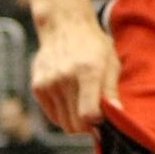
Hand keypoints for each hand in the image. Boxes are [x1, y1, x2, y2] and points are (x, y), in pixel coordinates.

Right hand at [29, 9, 119, 133]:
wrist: (64, 26)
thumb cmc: (93, 46)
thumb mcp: (111, 63)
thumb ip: (112, 91)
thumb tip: (117, 114)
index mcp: (87, 71)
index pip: (88, 115)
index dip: (98, 123)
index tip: (103, 118)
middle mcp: (64, 79)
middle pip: (75, 124)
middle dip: (88, 127)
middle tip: (96, 115)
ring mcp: (48, 83)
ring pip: (63, 123)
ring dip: (76, 121)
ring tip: (83, 104)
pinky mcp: (37, 87)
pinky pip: (53, 116)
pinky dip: (63, 114)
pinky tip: (71, 99)